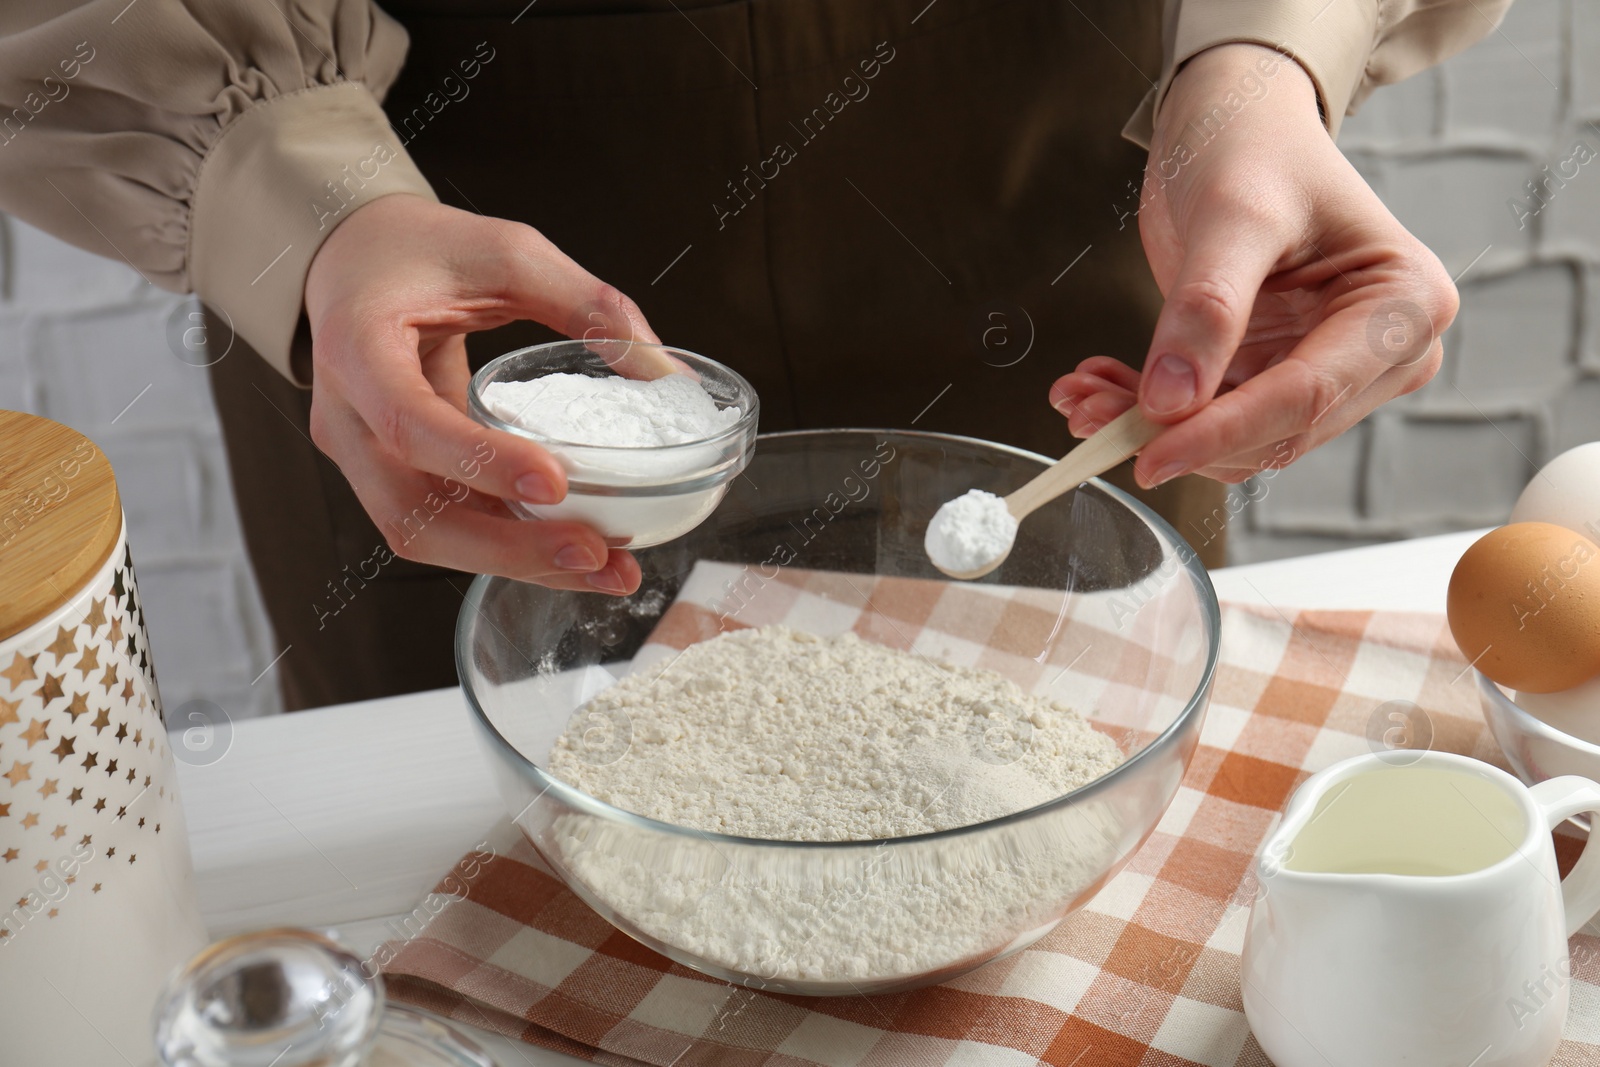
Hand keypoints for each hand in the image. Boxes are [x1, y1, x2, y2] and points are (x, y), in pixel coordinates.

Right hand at [303, 194, 653, 593]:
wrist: (356, 262)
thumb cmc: (421, 250)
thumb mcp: (506, 253)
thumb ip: (583, 302)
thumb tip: (663, 368)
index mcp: (357, 348)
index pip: (409, 423)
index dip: (479, 461)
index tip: (554, 483)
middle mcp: (347, 417)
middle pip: (410, 511)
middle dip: (505, 547)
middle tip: (593, 553)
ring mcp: (364, 458)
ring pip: (426, 536)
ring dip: (515, 562)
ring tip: (603, 568)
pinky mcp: (395, 477)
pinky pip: (446, 525)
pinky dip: (509, 547)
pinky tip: (576, 554)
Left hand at [1050, 43, 1457, 486]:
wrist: (1237, 120)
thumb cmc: (1254, 144)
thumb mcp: (1232, 213)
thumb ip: (1208, 307)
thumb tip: (1170, 402)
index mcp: (1405, 304)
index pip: (1307, 396)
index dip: (1222, 432)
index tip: (1147, 455)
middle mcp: (1385, 351)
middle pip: (1273, 430)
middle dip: (1176, 432)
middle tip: (1085, 411)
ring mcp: (1332, 370)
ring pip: (1236, 438)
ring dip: (1152, 428)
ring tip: (1079, 396)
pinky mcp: (1277, 375)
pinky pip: (1212, 419)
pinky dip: (1150, 411)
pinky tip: (1098, 384)